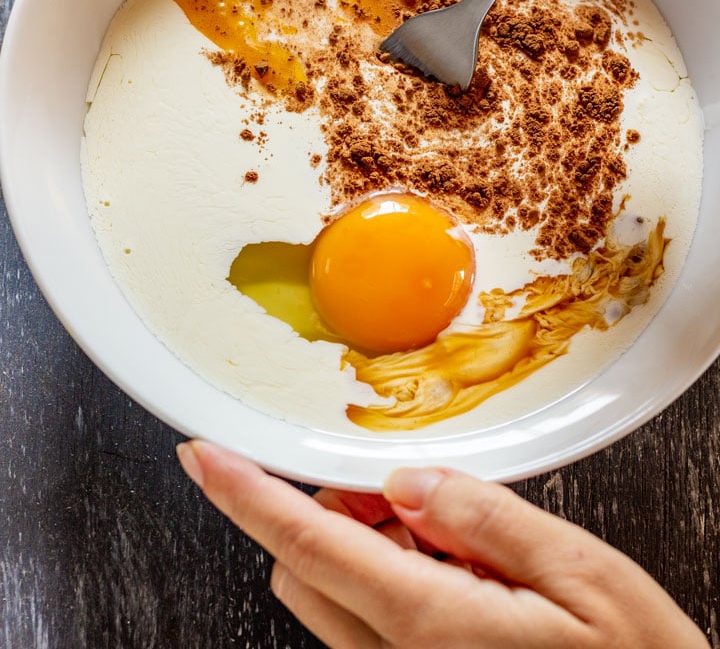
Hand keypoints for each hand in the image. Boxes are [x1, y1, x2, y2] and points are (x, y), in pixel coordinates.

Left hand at [177, 440, 706, 647]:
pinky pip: (368, 623)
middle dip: (329, 514)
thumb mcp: (583, 576)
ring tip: (455, 540)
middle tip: (402, 492)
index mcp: (431, 626)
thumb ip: (485, 519)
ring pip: (331, 598)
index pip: (309, 548)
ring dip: (361, 547)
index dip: (247, 496)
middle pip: (305, 572)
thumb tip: (410, 482)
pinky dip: (390, 578)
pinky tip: (462, 573)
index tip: (205, 458)